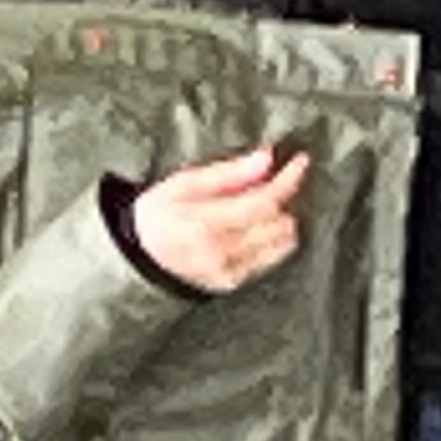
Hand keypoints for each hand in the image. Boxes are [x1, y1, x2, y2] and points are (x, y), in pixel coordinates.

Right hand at [127, 146, 310, 294]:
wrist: (139, 255)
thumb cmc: (158, 214)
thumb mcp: (185, 182)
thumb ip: (229, 173)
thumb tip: (266, 158)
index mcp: (206, 223)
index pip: (263, 202)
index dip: (287, 181)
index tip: (301, 162)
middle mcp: (221, 251)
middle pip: (276, 223)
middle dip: (284, 200)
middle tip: (278, 182)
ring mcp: (228, 271)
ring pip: (278, 244)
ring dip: (282, 221)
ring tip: (267, 205)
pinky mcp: (231, 282)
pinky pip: (267, 260)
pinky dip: (271, 241)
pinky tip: (259, 229)